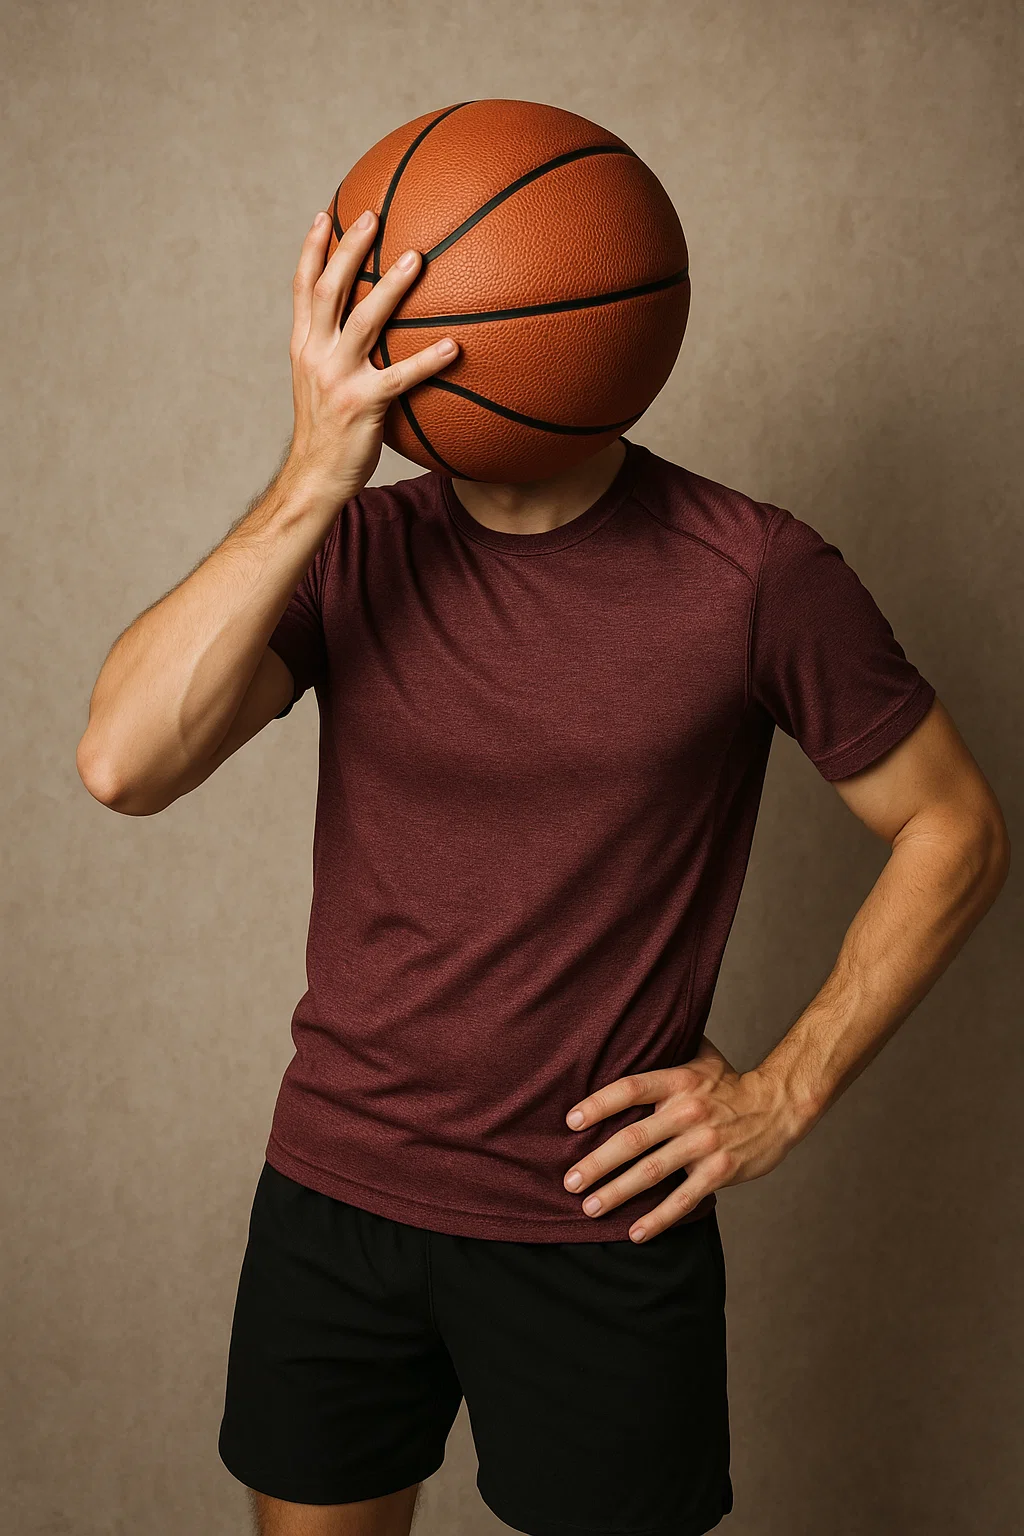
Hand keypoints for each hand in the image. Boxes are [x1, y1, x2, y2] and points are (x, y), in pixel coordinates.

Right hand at [282, 207, 458, 505]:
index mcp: (303, 347)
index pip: (303, 288)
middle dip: (349, 249)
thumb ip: (336, 353)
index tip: (327, 215)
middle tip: (374, 216)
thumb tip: (366, 330)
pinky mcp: (363, 405)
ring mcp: (338, 379)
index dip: (313, 250)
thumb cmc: (327, 433)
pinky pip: (401, 377)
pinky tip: (453, 346)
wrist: (315, 478)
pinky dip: (428, 360)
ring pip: (364, 321)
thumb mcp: (320, 385)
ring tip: (416, 259)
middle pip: (329, 290)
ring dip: (390, 288)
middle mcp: (316, 356)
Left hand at [562, 1036, 815, 1240]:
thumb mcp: (701, 1056)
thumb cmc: (730, 1083)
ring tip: (590, 1207)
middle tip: (569, 1181)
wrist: (779, 1106)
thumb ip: (668, 1047)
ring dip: (617, 1193)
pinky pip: (683, 1200)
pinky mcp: (719, 1171)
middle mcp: (688, 1112)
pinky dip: (658, 1219)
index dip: (598, 1104)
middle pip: (633, 1139)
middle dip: (597, 1163)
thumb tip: (629, 1031)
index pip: (630, 1089)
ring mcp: (704, 1144)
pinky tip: (634, 1233)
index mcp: (679, 1081)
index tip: (571, 1122)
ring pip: (651, 1173)